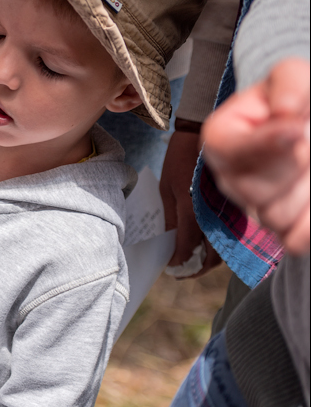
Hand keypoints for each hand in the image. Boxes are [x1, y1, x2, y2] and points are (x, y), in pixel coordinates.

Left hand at [160, 125, 221, 276]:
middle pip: (212, 256)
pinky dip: (222, 247)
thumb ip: (170, 218)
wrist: (206, 133)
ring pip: (227, 249)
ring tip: (193, 263)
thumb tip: (168, 244)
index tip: (171, 267)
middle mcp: (216, 213)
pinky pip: (233, 236)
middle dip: (196, 269)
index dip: (178, 261)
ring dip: (211, 262)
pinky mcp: (239, 209)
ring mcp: (231, 212)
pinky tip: (208, 249)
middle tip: (182, 273)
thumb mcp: (167, 187)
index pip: (187, 246)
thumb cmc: (180, 159)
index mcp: (192, 207)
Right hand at [203, 58, 309, 253]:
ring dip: (306, 189)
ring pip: (275, 217)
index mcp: (222, 139)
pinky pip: (296, 239)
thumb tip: (285, 111)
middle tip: (308, 139)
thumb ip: (288, 83)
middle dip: (294, 164)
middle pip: (252, 191)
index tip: (297, 129)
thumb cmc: (298, 101)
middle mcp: (230, 178)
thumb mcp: (292, 78)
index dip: (265, 144)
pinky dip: (310, 223)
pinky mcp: (283, 230)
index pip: (229, 152)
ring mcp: (256, 207)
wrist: (309, 124)